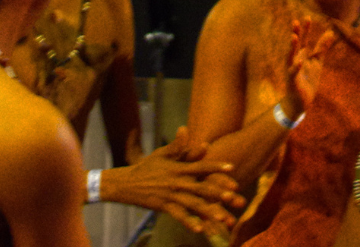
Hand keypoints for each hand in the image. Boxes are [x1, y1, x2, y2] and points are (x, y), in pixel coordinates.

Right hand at [101, 127, 245, 232]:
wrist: (124, 183)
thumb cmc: (146, 167)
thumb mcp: (161, 154)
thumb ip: (177, 145)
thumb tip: (185, 129)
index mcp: (178, 167)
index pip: (201, 166)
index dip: (216, 166)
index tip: (232, 168)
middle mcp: (177, 181)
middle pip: (202, 187)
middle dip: (219, 192)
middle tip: (235, 196)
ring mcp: (170, 195)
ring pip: (193, 204)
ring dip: (209, 211)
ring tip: (223, 218)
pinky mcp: (163, 206)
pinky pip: (179, 216)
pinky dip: (189, 222)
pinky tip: (200, 229)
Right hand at [283, 20, 329, 118]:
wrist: (300, 101)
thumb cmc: (307, 79)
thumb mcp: (317, 62)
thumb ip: (322, 47)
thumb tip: (331, 32)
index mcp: (302, 55)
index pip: (304, 40)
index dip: (305, 30)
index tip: (307, 17)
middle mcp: (295, 60)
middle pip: (296, 45)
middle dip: (297, 34)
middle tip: (296, 22)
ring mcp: (292, 70)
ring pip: (291, 57)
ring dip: (292, 47)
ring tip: (294, 37)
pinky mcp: (292, 81)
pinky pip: (293, 72)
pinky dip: (296, 67)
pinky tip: (299, 61)